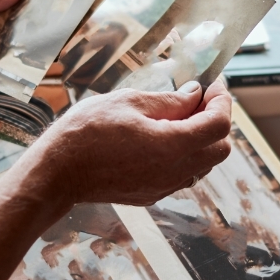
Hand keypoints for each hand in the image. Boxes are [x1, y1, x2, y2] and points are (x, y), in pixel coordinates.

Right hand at [26, 80, 232, 206]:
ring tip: (176, 116)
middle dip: (216, 120)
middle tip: (196, 99)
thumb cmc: (87, 132)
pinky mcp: (152, 194)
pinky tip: (160, 137)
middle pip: (220, 148)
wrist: (57, 172)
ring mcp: (164, 187)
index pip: (219, 124)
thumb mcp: (130, 102)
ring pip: (204, 163)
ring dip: (200, 139)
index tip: (213, 84)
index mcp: (172, 145)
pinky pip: (183, 174)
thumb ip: (170, 100)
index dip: (222, 100)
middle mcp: (174, 172)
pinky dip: (183, 154)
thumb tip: (196, 94)